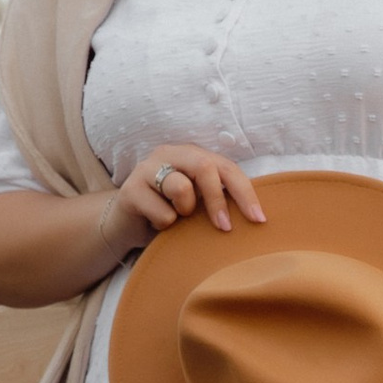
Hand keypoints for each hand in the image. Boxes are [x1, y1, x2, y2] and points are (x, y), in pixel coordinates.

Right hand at [113, 143, 266, 245]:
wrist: (124, 225)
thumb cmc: (169, 213)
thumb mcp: (197, 203)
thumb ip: (218, 198)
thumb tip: (255, 216)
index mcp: (192, 155)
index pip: (226, 167)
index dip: (245, 192)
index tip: (259, 219)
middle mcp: (170, 154)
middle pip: (204, 167)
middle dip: (218, 200)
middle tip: (224, 227)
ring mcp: (147, 168)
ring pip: (180, 187)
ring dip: (184, 212)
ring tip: (175, 218)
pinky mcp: (130, 189)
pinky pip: (162, 213)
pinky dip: (164, 226)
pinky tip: (155, 224)